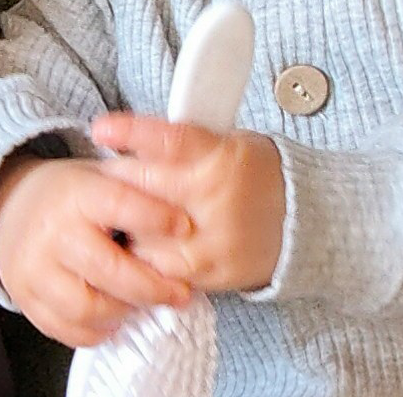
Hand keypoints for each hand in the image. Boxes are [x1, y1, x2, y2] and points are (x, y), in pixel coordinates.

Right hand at [0, 150, 194, 347]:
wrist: (8, 207)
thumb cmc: (69, 195)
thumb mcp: (98, 176)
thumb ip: (137, 190)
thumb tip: (189, 213)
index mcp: (74, 195)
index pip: (119, 205)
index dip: (155, 218)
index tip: (184, 228)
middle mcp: (52, 231)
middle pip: (110, 271)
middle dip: (153, 287)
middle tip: (180, 293)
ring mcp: (33, 268)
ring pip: (88, 308)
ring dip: (124, 312)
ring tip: (140, 304)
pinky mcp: (24, 297)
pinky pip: (66, 329)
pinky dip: (96, 331)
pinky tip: (113, 318)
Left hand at [88, 113, 284, 293]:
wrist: (301, 221)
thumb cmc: (250, 174)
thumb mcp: (223, 143)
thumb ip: (178, 143)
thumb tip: (124, 137)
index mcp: (220, 156)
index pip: (170, 141)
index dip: (131, 133)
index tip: (101, 130)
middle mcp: (217, 198)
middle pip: (144, 188)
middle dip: (116, 182)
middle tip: (103, 179)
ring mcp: (215, 240)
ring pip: (144, 233)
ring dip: (125, 223)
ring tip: (123, 214)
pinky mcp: (214, 272)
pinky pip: (160, 269)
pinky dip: (145, 256)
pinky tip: (143, 244)